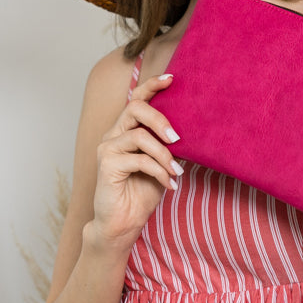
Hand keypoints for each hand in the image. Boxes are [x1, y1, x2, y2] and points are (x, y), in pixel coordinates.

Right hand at [90, 70, 182, 248]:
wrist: (124, 223)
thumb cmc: (142, 193)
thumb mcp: (163, 165)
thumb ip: (170, 146)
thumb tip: (195, 131)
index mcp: (127, 130)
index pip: (137, 99)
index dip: (152, 85)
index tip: (172, 78)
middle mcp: (114, 135)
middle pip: (135, 108)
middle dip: (161, 119)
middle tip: (178, 138)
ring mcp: (108, 148)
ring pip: (140, 136)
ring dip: (164, 155)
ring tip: (175, 172)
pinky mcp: (107, 165)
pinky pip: (139, 160)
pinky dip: (158, 171)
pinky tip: (168, 184)